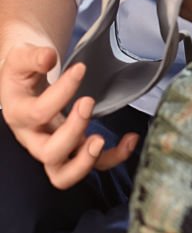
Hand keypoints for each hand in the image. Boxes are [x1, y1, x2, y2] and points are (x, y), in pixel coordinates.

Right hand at [0, 45, 137, 189]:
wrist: (24, 82)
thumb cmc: (23, 71)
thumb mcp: (20, 58)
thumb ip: (32, 57)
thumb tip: (49, 58)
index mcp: (19, 114)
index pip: (38, 112)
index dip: (62, 92)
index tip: (80, 69)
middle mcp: (33, 138)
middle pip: (49, 153)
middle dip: (72, 132)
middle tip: (88, 103)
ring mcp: (53, 147)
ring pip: (64, 174)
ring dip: (87, 160)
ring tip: (101, 139)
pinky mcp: (74, 148)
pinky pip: (93, 165)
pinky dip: (113, 157)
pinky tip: (130, 139)